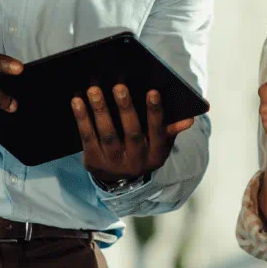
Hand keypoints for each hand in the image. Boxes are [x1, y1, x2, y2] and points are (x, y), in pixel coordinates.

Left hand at [72, 83, 197, 185]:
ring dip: (100, 111)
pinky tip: (77, 101)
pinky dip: (82, 119)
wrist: (118, 181)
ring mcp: (114, 163)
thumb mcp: (158, 145)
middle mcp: (137, 162)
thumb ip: (170, 130)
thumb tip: (189, 119)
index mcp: (156, 154)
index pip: (158, 132)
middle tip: (118, 86)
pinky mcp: (94, 162)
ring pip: (108, 135)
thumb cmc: (141, 150)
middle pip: (132, 133)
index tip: (153, 91)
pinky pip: (88, 138)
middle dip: (125, 108)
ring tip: (94, 90)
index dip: (156, 113)